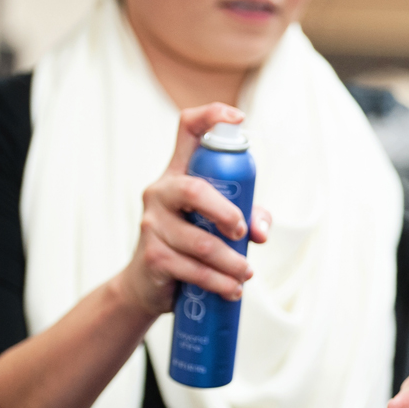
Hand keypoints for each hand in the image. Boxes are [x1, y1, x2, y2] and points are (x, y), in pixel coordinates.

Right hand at [114, 103, 271, 317]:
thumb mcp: (218, 225)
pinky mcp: (152, 256)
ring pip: (199, 241)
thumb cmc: (190, 245)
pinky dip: (218, 282)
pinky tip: (232, 289)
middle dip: (226, 213)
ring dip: (231, 262)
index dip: (211, 117)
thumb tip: (261, 231)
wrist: (147, 285)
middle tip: (244, 233)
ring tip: (246, 274)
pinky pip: (191, 269)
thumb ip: (246, 216)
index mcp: (179, 174)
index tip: (239, 118)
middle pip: (194, 190)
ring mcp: (152, 224)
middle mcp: (161, 192)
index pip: (187, 130)